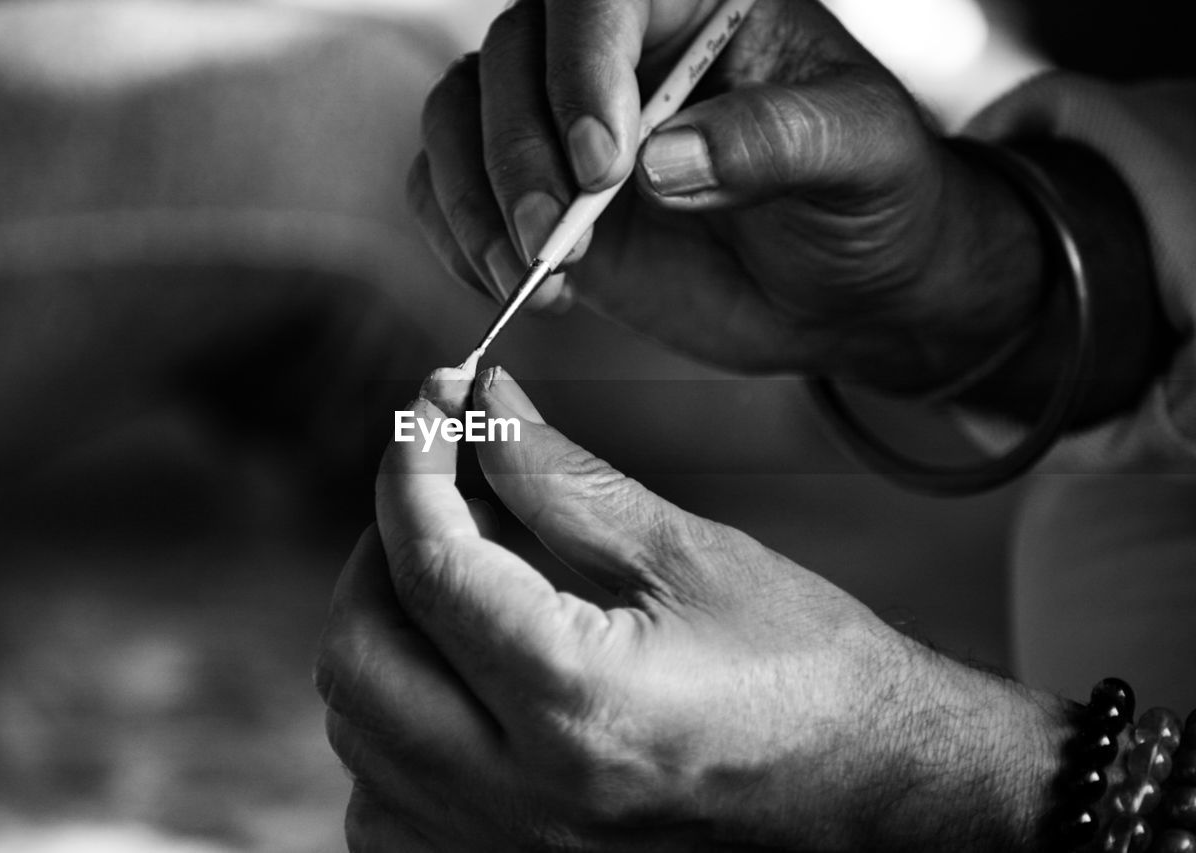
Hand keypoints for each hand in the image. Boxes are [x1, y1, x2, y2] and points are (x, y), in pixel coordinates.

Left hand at [314, 367, 1067, 849]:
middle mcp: (523, 796)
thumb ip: (565, 478)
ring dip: (382, 635)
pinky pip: (385, 806)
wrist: (876, 792)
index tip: (431, 405)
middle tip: (437, 496)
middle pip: (359, 656)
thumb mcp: (690, 555)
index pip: (431, 566)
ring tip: (452, 582)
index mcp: (576, 703)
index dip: (412, 466)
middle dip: (379, 552)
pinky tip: (451, 683)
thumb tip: (486, 407)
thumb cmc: (808, 673)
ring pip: (358, 734)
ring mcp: (507, 850)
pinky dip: (392, 729)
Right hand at [408, 0, 1046, 392]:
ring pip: (459, 113)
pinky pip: (448, 186)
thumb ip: (775, 143)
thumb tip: (663, 161)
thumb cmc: (869, 200)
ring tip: (530, 272)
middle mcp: (615, 54)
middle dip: (519, 153)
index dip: (581, 65)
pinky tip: (509, 281)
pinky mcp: (535, 193)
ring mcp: (563, 124)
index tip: (604, 164)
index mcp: (695, 8)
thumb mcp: (859, 158)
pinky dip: (454, 232)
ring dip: (473, 197)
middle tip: (559, 238)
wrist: (847, 289)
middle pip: (511, 55)